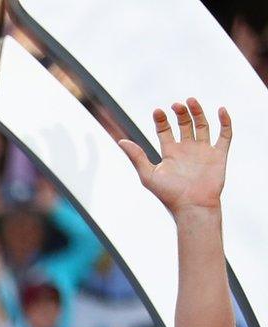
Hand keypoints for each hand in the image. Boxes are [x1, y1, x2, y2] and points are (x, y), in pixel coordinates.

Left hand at [118, 98, 230, 214]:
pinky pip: (225, 135)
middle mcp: (187, 150)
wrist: (192, 206)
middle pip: (184, 124)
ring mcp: (203, 151)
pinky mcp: (219, 155)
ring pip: (203, 125)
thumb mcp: (148, 174)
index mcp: (170, 153)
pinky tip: (221, 110)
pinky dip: (225, 122)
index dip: (161, 120)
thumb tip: (120, 141)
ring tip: (190, 101)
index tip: (157, 111)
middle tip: (176, 105)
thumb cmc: (169, 194)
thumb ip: (136, 157)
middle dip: (180, 113)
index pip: (165, 131)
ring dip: (198, 112)